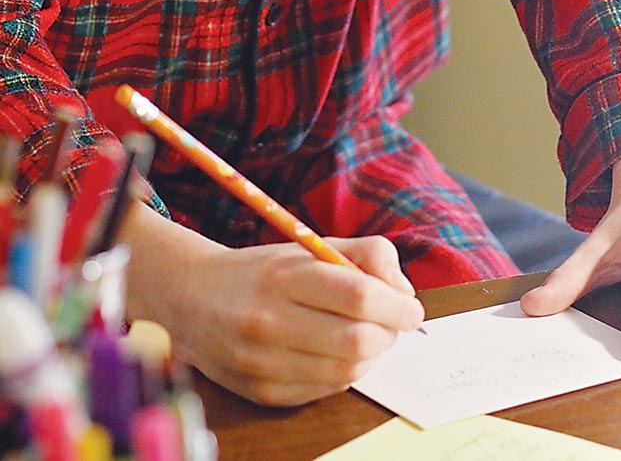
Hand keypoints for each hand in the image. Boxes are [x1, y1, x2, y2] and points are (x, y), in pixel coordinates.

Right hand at [121, 206, 423, 405]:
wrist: (192, 300)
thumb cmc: (266, 271)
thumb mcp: (313, 246)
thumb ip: (369, 255)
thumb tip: (405, 294)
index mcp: (284, 277)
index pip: (360, 296)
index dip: (398, 306)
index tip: (411, 309)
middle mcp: (268, 321)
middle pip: (358, 341)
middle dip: (389, 334)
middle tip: (391, 324)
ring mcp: (262, 363)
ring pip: (347, 372)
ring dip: (372, 356)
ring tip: (365, 336)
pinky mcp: (262, 393)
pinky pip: (326, 390)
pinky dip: (345, 373)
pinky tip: (337, 353)